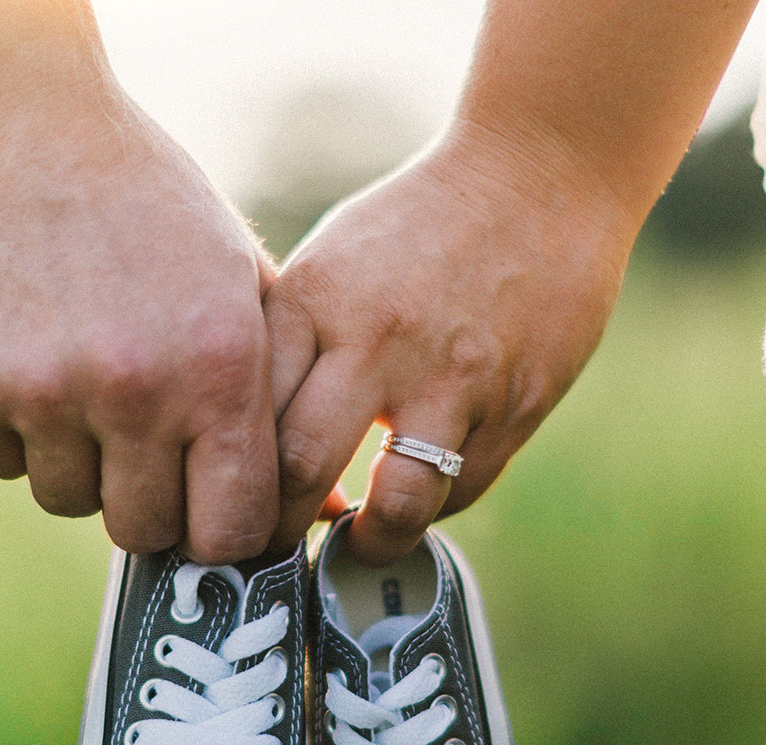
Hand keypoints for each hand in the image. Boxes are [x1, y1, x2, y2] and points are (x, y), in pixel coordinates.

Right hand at [0, 85, 282, 563]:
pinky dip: (9, 427)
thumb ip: (277, 397)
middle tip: (136, 435)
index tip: (205, 508)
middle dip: (145, 497)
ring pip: (65, 498)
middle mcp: (133, 390)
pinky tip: (22, 350)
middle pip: (142, 529)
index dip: (219, 531)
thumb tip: (319, 512)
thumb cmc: (146, 204)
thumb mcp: (238, 282)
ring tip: (78, 371)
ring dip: (74, 457)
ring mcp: (39, 393)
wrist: (13, 121)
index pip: (231, 529)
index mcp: (219, 367)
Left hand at [266, 119, 638, 562]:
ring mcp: (453, 377)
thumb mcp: (332, 263)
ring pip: (395, 504)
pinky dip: (431, 508)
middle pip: (300, 470)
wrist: (542, 175)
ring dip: (368, 542)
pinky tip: (415, 496)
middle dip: (277, 530)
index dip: (226, 479)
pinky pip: (460, 489)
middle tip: (275, 548)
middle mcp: (378, 340)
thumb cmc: (417, 224)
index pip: (246, 415)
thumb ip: (290, 344)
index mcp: (316, 300)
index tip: (224, 505)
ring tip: (356, 543)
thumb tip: (236, 440)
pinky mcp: (516, 403)